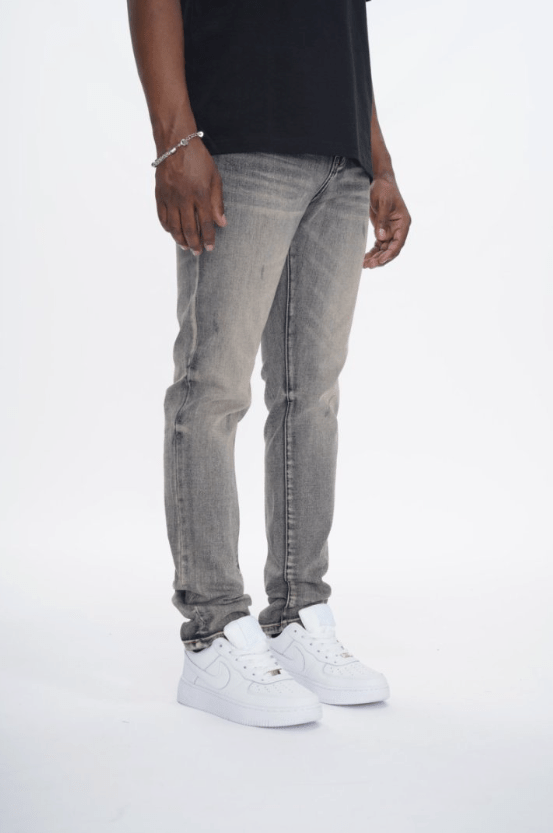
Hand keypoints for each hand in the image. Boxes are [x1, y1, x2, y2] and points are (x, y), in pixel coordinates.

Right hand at [154, 138, 225, 255]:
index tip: (210, 248)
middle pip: (189, 228)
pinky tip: (172, 233)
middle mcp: (184, 198)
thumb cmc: (198, 159)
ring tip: (186, 247)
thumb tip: (222, 223)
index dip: (208, 238)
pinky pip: (162, 216)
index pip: (206, 223)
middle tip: (197, 253)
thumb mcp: (215, 178)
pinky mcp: (160, 194)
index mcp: (201, 194)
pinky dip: (167, 227)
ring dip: (180, 239)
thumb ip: (218, 202)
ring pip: (174, 226)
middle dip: (194, 243)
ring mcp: (170, 197)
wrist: (175, 143)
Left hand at [364, 173, 410, 268]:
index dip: (390, 253)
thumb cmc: (384, 189)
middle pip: (391, 249)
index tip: (380, 260)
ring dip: (375, 257)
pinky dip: (372, 252)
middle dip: (381, 258)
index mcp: (403, 223)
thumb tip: (381, 238)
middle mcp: (399, 229)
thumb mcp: (383, 203)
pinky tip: (365, 258)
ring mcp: (391, 231)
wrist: (380, 182)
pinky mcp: (383, 230)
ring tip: (364, 265)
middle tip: (369, 265)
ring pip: (384, 249)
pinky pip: (378, 245)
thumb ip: (382, 220)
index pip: (399, 242)